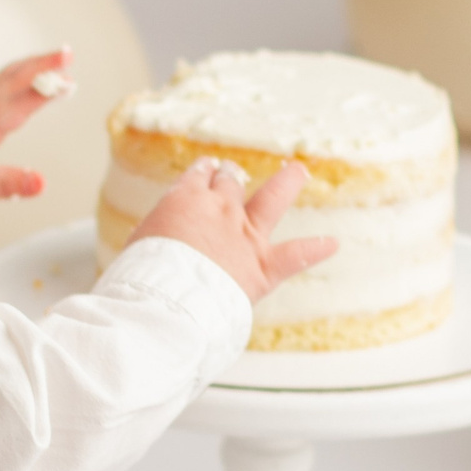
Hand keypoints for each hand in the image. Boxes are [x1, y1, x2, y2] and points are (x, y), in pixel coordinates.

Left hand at [0, 47, 71, 206]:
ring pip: (6, 76)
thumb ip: (10, 183)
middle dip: (41, 64)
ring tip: (60, 59)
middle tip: (68, 54)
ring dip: (32, 65)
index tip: (66, 83)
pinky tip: (32, 72)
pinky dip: (21, 72)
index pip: (15, 104)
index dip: (41, 92)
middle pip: (11, 78)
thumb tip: (41, 182)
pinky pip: (2, 82)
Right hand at [128, 158, 336, 304]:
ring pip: (271, 198)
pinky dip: (316, 249)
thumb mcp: (138, 245)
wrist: (166, 300)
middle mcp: (219, 209)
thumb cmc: (141, 275)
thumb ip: (153, 236)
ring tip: (298, 172)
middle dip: (231, 177)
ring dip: (286, 183)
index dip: (203, 174)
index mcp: (184, 200)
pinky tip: (333, 244)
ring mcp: (244, 234)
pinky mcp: (262, 266)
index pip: (198, 178)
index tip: (206, 170)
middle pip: (230, 183)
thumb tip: (150, 238)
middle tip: (232, 174)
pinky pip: (296, 255)